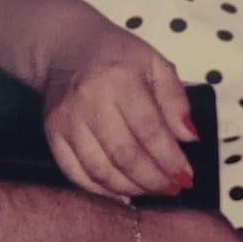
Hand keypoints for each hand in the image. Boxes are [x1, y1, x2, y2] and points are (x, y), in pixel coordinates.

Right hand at [42, 29, 197, 198]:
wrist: (67, 48)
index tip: (185, 176)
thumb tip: (189, 138)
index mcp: (119, 79)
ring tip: (151, 190)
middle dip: (153, 180)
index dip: (170, 160)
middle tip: (171, 188)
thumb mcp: (156, 65)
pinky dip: (100, 191)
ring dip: (131, 188)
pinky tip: (121, 193)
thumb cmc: (117, 56)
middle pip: (125, 156)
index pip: (149, 130)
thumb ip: (176, 100)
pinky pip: (75, 173)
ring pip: (100, 170)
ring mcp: (67, 120)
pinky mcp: (52, 134)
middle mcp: (89, 101)